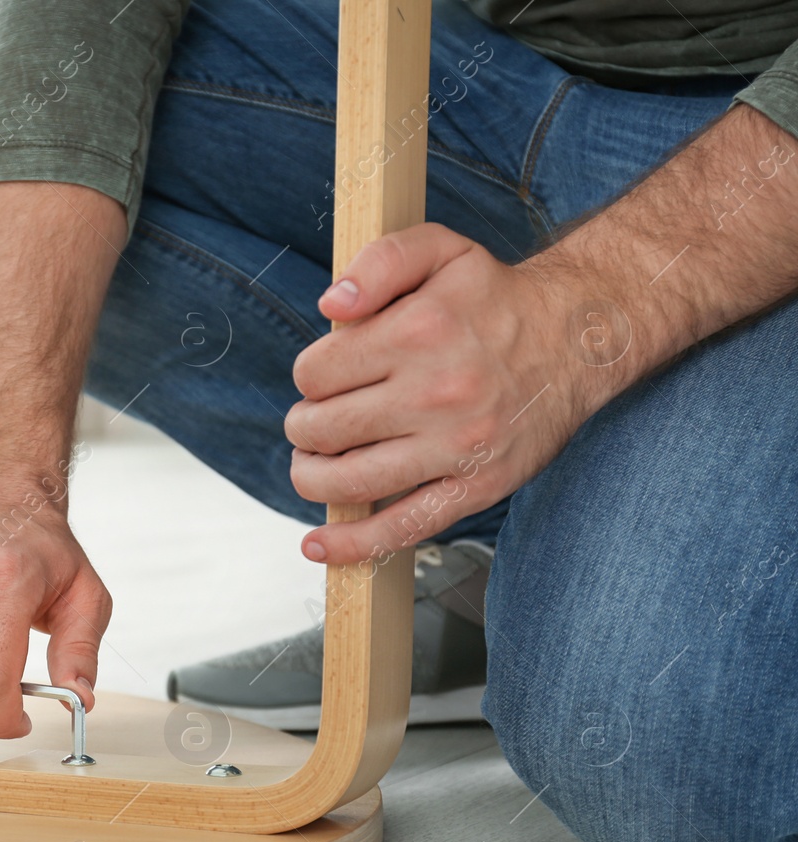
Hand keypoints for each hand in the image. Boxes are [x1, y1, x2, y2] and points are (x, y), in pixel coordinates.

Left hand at [285, 223, 600, 563]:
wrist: (581, 337)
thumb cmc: (495, 298)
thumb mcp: (440, 250)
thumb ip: (378, 261)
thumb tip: (330, 306)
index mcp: (419, 331)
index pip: (314, 374)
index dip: (309, 376)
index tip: (326, 376)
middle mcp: (437, 391)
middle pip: (321, 429)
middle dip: (305, 426)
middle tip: (317, 420)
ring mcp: (457, 446)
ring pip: (347, 480)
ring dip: (313, 476)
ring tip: (315, 463)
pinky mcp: (477, 488)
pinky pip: (402, 527)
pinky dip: (353, 543)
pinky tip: (318, 544)